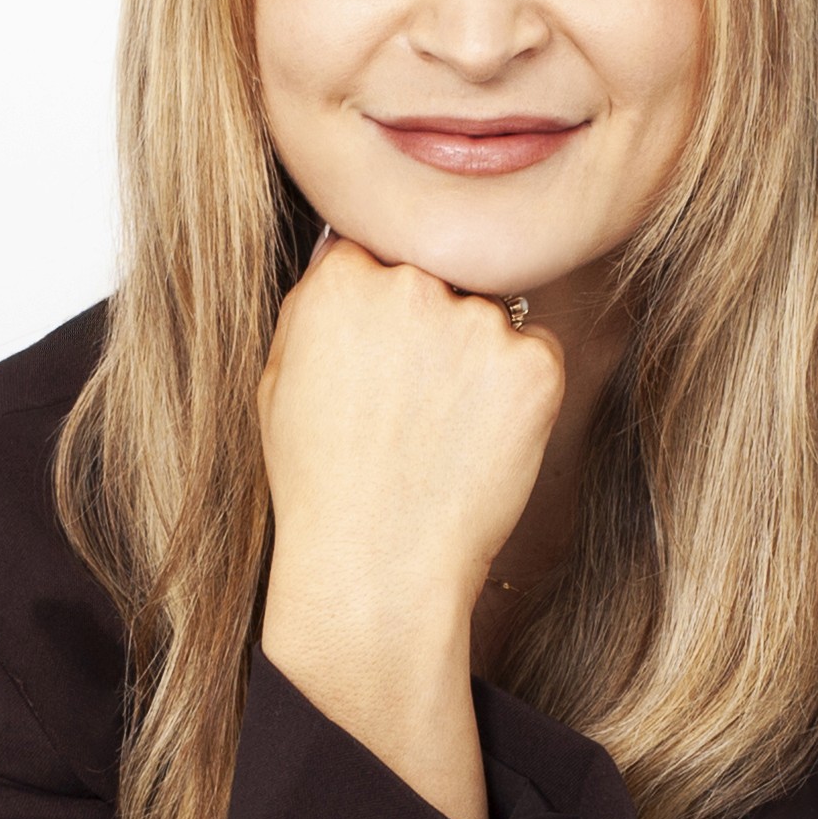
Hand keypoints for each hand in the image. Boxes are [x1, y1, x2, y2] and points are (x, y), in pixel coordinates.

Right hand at [256, 231, 560, 818]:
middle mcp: (412, 285)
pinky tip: (478, 445)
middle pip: (440, 276)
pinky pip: (536, 354)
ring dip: (477, 358)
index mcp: (341, 280)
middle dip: (433, 325)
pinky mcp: (537, 364)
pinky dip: (519, 393)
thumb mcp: (281, 379)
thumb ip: (320, 303)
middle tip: (415, 403)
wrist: (376, 567)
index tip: (384, 353)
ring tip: (442, 435)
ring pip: (492, 315)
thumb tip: (355, 250)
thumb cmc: (320, 484)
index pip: (380, 251)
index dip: (384, 307)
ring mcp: (480, 322)